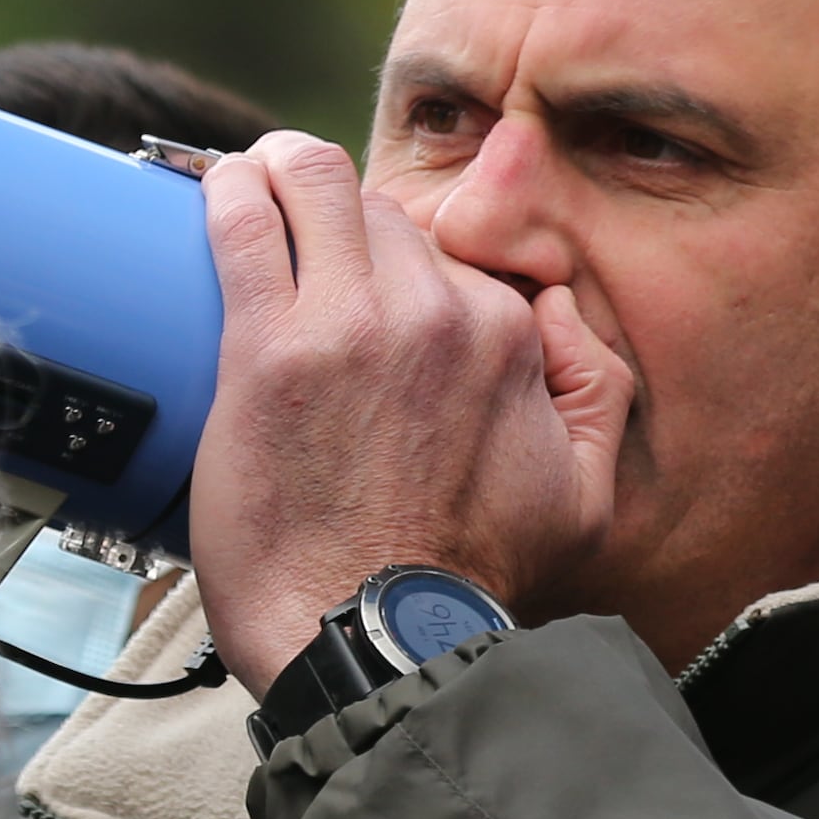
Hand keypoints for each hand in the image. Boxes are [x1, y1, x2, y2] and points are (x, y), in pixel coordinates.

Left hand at [190, 132, 625, 692]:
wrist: (373, 642)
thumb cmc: (464, 582)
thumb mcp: (584, 496)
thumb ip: (597, 390)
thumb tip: (560, 312)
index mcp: (508, 336)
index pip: (448, 247)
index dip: (400, 265)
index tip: (363, 283)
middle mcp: (436, 313)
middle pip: (379, 212)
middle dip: (340, 224)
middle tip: (299, 252)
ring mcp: (349, 323)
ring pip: (315, 183)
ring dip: (282, 176)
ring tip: (253, 188)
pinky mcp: (268, 347)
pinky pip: (245, 219)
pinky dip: (231, 188)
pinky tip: (221, 187)